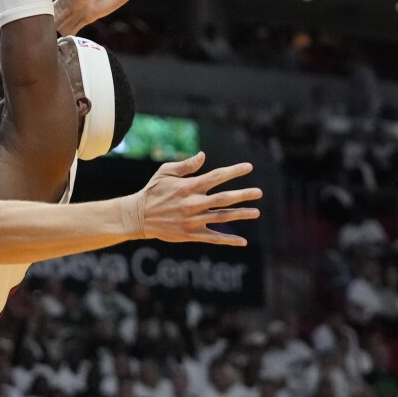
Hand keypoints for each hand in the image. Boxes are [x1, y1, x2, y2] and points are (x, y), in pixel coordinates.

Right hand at [134, 152, 260, 246]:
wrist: (138, 216)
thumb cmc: (153, 191)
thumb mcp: (165, 172)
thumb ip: (186, 165)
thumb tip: (203, 155)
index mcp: (188, 186)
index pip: (216, 176)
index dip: (233, 171)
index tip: (249, 167)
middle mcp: (193, 203)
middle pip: (224, 198)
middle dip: (243, 195)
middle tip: (259, 192)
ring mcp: (192, 220)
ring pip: (222, 218)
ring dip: (240, 214)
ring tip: (256, 212)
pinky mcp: (190, 234)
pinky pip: (213, 238)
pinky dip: (228, 240)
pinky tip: (242, 241)